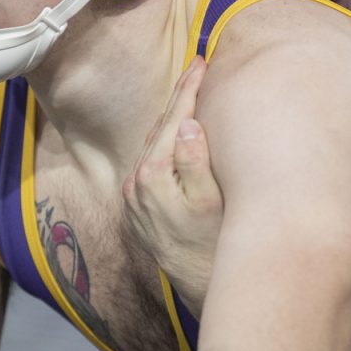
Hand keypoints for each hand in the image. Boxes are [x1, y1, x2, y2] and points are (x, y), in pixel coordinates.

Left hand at [123, 57, 223, 316]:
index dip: (190, 88)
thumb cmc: (216, 246)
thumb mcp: (212, 204)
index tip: (202, 61)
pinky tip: (178, 129)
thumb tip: (187, 125)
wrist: (201, 288)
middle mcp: (136, 184)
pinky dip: (164, 138)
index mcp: (154, 176)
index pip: (174, 119)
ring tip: (190, 90)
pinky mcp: (137, 207)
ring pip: (154, 142)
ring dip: (172, 115)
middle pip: (161, 126)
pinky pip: (151, 159)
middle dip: (180, 96)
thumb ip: (196, 164)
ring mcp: (134, 197)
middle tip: (198, 66)